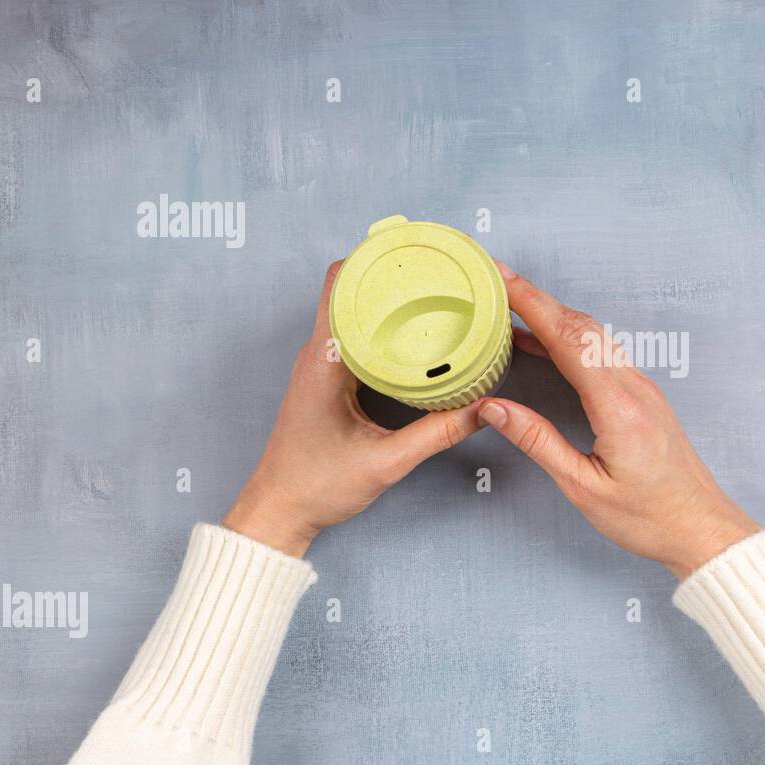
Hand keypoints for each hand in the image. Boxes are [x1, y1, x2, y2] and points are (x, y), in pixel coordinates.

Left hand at [222, 261, 485, 555]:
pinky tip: (414, 336)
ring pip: (355, 313)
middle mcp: (318, 353)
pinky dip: (384, 329)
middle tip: (436, 271)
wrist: (279, 512)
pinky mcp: (329, 380)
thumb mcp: (386, 462)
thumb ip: (438, 433)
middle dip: (391, 276)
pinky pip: (357, 338)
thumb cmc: (316, 486)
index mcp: (324, 359)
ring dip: (388, 302)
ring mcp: (322, 364)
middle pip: (353, 290)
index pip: (340, 284)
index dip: (374, 259)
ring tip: (431, 296)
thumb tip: (485, 408)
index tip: (412, 251)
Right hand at [477, 261, 760, 579]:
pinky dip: (568, 337)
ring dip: (552, 314)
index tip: (501, 278)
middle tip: (495, 279)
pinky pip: (601, 353)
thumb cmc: (649, 517)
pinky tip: (544, 342)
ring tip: (510, 305)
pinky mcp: (643, 396)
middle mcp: (633, 387)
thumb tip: (494, 407)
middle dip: (536, 298)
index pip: (568, 338)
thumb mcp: (583, 487)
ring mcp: (641, 388)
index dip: (532, 303)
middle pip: (580, 326)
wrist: (702, 528)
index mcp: (617, 405)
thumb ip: (538, 442)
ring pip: (592, 336)